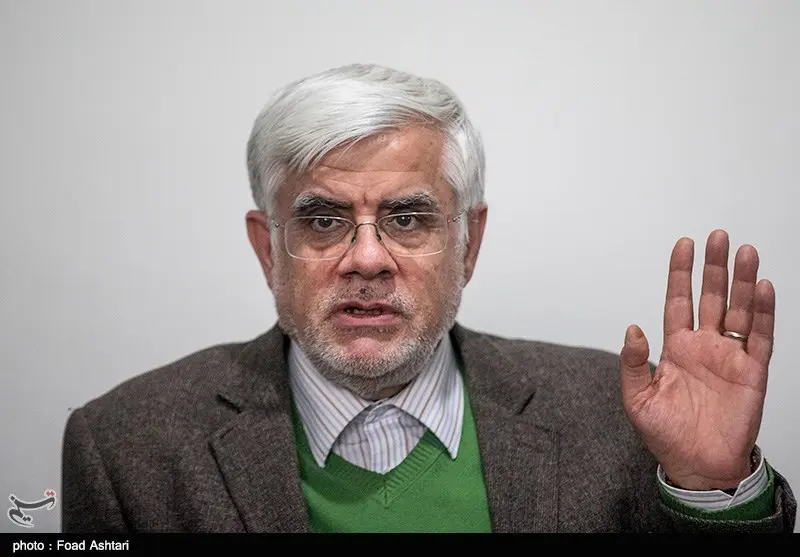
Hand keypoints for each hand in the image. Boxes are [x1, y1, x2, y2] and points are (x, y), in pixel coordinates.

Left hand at [619, 229, 773, 490]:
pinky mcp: (752, 371)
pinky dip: (763, 311)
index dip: (681, 273)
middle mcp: (703, 346)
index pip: (679, 300)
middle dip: (714, 267)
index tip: (684, 244)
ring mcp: (729, 356)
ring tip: (745, 252)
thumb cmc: (666, 434)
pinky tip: (763, 287)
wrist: (698, 465)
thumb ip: (633, 363)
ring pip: (738, 309)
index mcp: (675, 348)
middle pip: (711, 296)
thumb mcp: (637, 398)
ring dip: (742, 281)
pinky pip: (760, 336)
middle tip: (718, 237)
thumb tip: (631, 329)